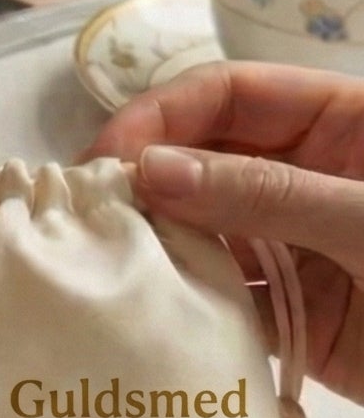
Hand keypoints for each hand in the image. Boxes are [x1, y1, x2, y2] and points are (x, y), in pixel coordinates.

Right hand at [87, 61, 363, 401]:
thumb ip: (263, 193)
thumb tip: (149, 172)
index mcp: (343, 125)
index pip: (229, 95)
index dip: (161, 117)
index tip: (106, 164)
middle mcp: (309, 178)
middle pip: (202, 161)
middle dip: (142, 186)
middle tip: (79, 225)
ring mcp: (297, 248)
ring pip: (201, 235)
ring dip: (153, 252)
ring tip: (96, 275)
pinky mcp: (292, 316)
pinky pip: (220, 304)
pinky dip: (180, 313)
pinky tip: (140, 322)